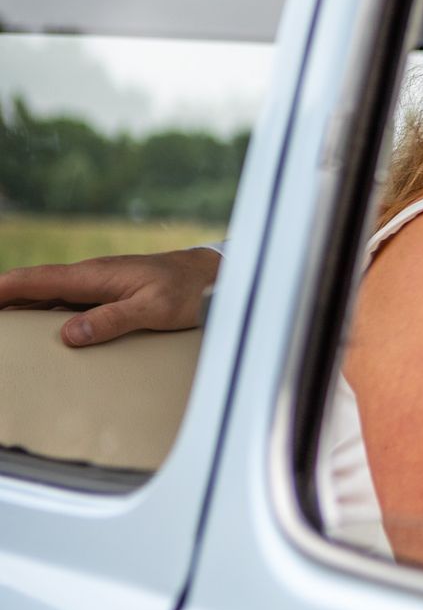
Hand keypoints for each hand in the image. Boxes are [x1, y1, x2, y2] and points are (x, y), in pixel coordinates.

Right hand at [0, 247, 221, 345]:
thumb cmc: (189, 290)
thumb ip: (114, 319)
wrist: (214, 274)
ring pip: (47, 295)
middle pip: (33, 287)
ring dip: (20, 308)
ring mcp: (97, 284)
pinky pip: (66, 302)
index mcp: (94, 275)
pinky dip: (44, 312)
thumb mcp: (155, 309)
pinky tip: (38, 327)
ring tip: (4, 331)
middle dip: (3, 301)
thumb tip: (69, 334)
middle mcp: (90, 276)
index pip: (35, 279)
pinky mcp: (107, 293)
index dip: (2, 290)